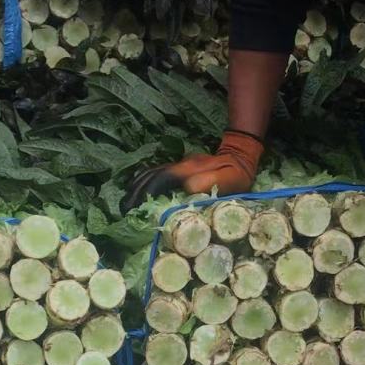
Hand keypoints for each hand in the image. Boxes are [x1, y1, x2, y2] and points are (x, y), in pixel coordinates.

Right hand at [122, 130, 263, 210]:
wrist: (240, 155)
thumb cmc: (236, 174)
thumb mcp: (228, 180)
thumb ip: (207, 183)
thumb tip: (185, 188)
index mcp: (189, 170)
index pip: (161, 179)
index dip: (147, 191)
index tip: (135, 207)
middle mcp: (180, 165)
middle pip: (151, 176)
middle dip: (136, 192)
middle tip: (125, 209)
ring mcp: (179, 164)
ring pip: (151, 172)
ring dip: (137, 185)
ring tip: (126, 200)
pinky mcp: (180, 167)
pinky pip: (156, 171)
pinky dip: (143, 180)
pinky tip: (136, 188)